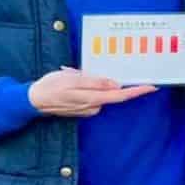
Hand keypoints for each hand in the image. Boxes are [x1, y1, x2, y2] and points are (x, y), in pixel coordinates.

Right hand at [29, 67, 155, 116]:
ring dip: (99, 84)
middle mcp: (93, 106)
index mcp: (92, 98)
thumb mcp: (73, 79)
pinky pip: (94, 97)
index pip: (120, 95)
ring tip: (79, 76)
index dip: (137, 91)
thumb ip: (95, 82)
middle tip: (130, 75)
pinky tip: (77, 83)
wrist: (33, 100)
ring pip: (103, 94)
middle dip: (122, 85)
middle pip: (115, 95)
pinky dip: (91, 89)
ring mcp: (88, 108)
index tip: (151, 87)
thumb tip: (115, 84)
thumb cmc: (51, 86)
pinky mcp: (83, 108)